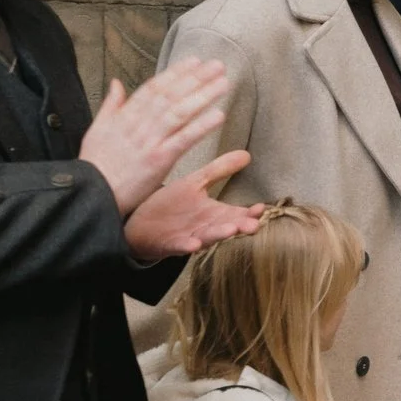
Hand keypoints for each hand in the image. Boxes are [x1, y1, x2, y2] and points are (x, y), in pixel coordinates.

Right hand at [81, 57, 231, 214]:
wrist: (91, 194)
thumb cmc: (95, 165)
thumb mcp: (96, 130)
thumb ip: (110, 105)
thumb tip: (116, 83)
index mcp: (124, 116)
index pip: (154, 88)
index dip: (176, 73)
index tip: (194, 61)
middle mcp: (138, 125)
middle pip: (170, 96)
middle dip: (195, 79)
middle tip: (217, 65)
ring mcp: (149, 142)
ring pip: (179, 113)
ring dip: (203, 96)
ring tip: (223, 83)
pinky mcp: (158, 160)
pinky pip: (182, 140)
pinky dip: (200, 127)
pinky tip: (218, 115)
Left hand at [122, 151, 262, 260]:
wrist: (139, 221)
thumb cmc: (170, 204)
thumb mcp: (196, 182)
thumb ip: (220, 170)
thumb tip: (246, 154)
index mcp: (215, 213)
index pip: (238, 213)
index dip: (250, 212)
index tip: (261, 208)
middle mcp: (207, 227)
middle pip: (228, 227)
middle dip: (241, 227)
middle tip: (253, 225)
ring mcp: (190, 237)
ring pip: (208, 238)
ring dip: (219, 235)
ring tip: (230, 230)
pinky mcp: (170, 244)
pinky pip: (180, 247)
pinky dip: (187, 247)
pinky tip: (194, 245)